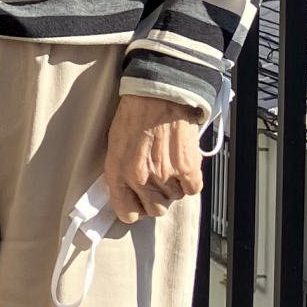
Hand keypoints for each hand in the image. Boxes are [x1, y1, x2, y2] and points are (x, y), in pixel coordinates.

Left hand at [104, 92, 205, 224]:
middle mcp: (140, 178)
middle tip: (158, 181)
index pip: (127, 213)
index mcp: (118, 173)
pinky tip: (183, 165)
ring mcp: (164, 175)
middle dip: (157, 198)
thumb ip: (120, 172)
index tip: (139, 202)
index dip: (135, 208)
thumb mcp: (114, 144)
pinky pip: (192, 189)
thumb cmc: (134, 113)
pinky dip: (190, 181)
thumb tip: (128, 191)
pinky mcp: (187, 168)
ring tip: (169, 163)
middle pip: (155, 210)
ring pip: (174, 199)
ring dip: (173, 186)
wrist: (158, 92)